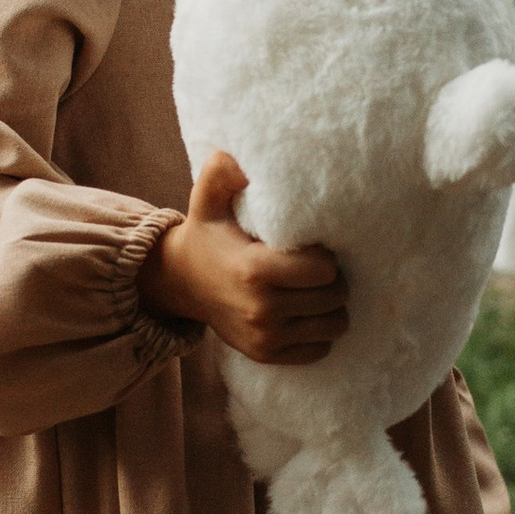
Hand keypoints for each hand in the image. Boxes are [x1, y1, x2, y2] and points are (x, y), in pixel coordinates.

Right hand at [141, 151, 347, 366]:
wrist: (180, 283)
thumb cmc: (206, 236)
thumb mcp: (207, 200)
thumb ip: (221, 172)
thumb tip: (238, 158)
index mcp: (255, 270)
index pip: (325, 269)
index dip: (326, 256)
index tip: (311, 248)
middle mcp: (262, 310)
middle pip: (334, 297)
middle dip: (333, 280)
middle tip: (316, 268)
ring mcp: (265, 337)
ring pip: (334, 325)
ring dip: (330, 306)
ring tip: (313, 290)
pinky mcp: (266, 355)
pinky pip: (320, 349)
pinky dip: (319, 332)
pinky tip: (303, 313)